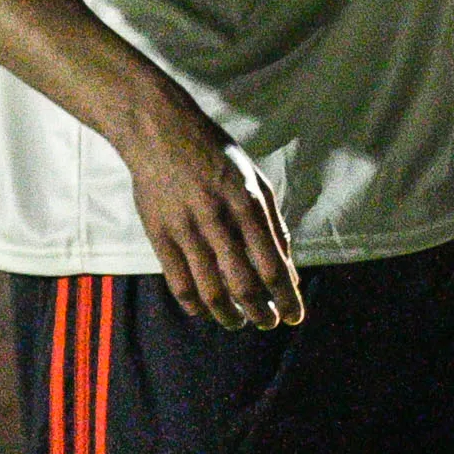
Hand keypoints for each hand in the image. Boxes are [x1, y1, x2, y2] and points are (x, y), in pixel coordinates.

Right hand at [109, 78, 304, 329]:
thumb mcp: (255, 180)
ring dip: (229, 315)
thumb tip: (289, 269)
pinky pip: (178, 281)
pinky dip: (194, 303)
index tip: (294, 317)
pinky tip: (206, 309)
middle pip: (244, 284)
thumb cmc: (216, 155)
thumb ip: (274, 225)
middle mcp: (218, 218)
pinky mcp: (158, 233)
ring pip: (210, 289)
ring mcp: (185, 227)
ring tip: (239, 322)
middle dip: (261, 313)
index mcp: (248, 203)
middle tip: (269, 322)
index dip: (286, 298)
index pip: (273, 265)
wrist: (159, 131)